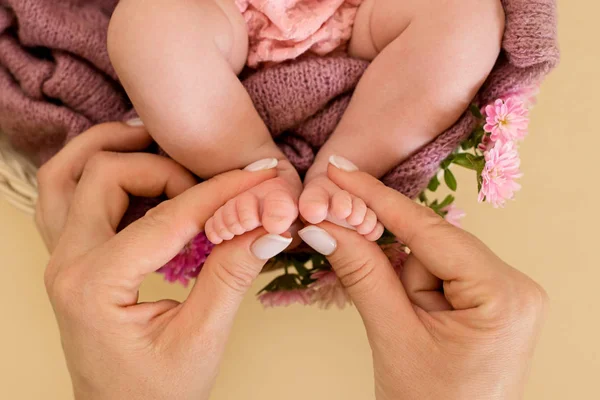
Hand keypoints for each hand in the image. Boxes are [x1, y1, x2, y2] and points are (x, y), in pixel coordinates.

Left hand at [35, 122, 291, 399]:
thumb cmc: (156, 392)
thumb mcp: (201, 339)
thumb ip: (231, 276)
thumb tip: (268, 226)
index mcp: (96, 286)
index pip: (168, 217)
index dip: (221, 192)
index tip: (260, 177)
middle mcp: (67, 264)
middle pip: (106, 173)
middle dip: (167, 168)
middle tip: (212, 187)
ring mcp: (61, 258)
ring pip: (67, 173)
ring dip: (113, 149)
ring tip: (160, 142)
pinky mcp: (70, 258)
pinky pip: (64, 194)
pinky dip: (95, 169)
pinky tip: (135, 170)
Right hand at [298, 158, 547, 399]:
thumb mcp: (392, 336)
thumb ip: (361, 272)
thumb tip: (324, 225)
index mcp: (502, 295)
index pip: (428, 230)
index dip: (376, 197)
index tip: (339, 170)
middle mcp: (514, 285)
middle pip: (431, 242)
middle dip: (390, 255)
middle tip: (340, 237)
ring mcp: (506, 293)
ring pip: (432, 257)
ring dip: (404, 281)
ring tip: (405, 328)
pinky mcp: (491, 301)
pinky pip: (441, 273)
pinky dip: (413, 285)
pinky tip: (409, 314)